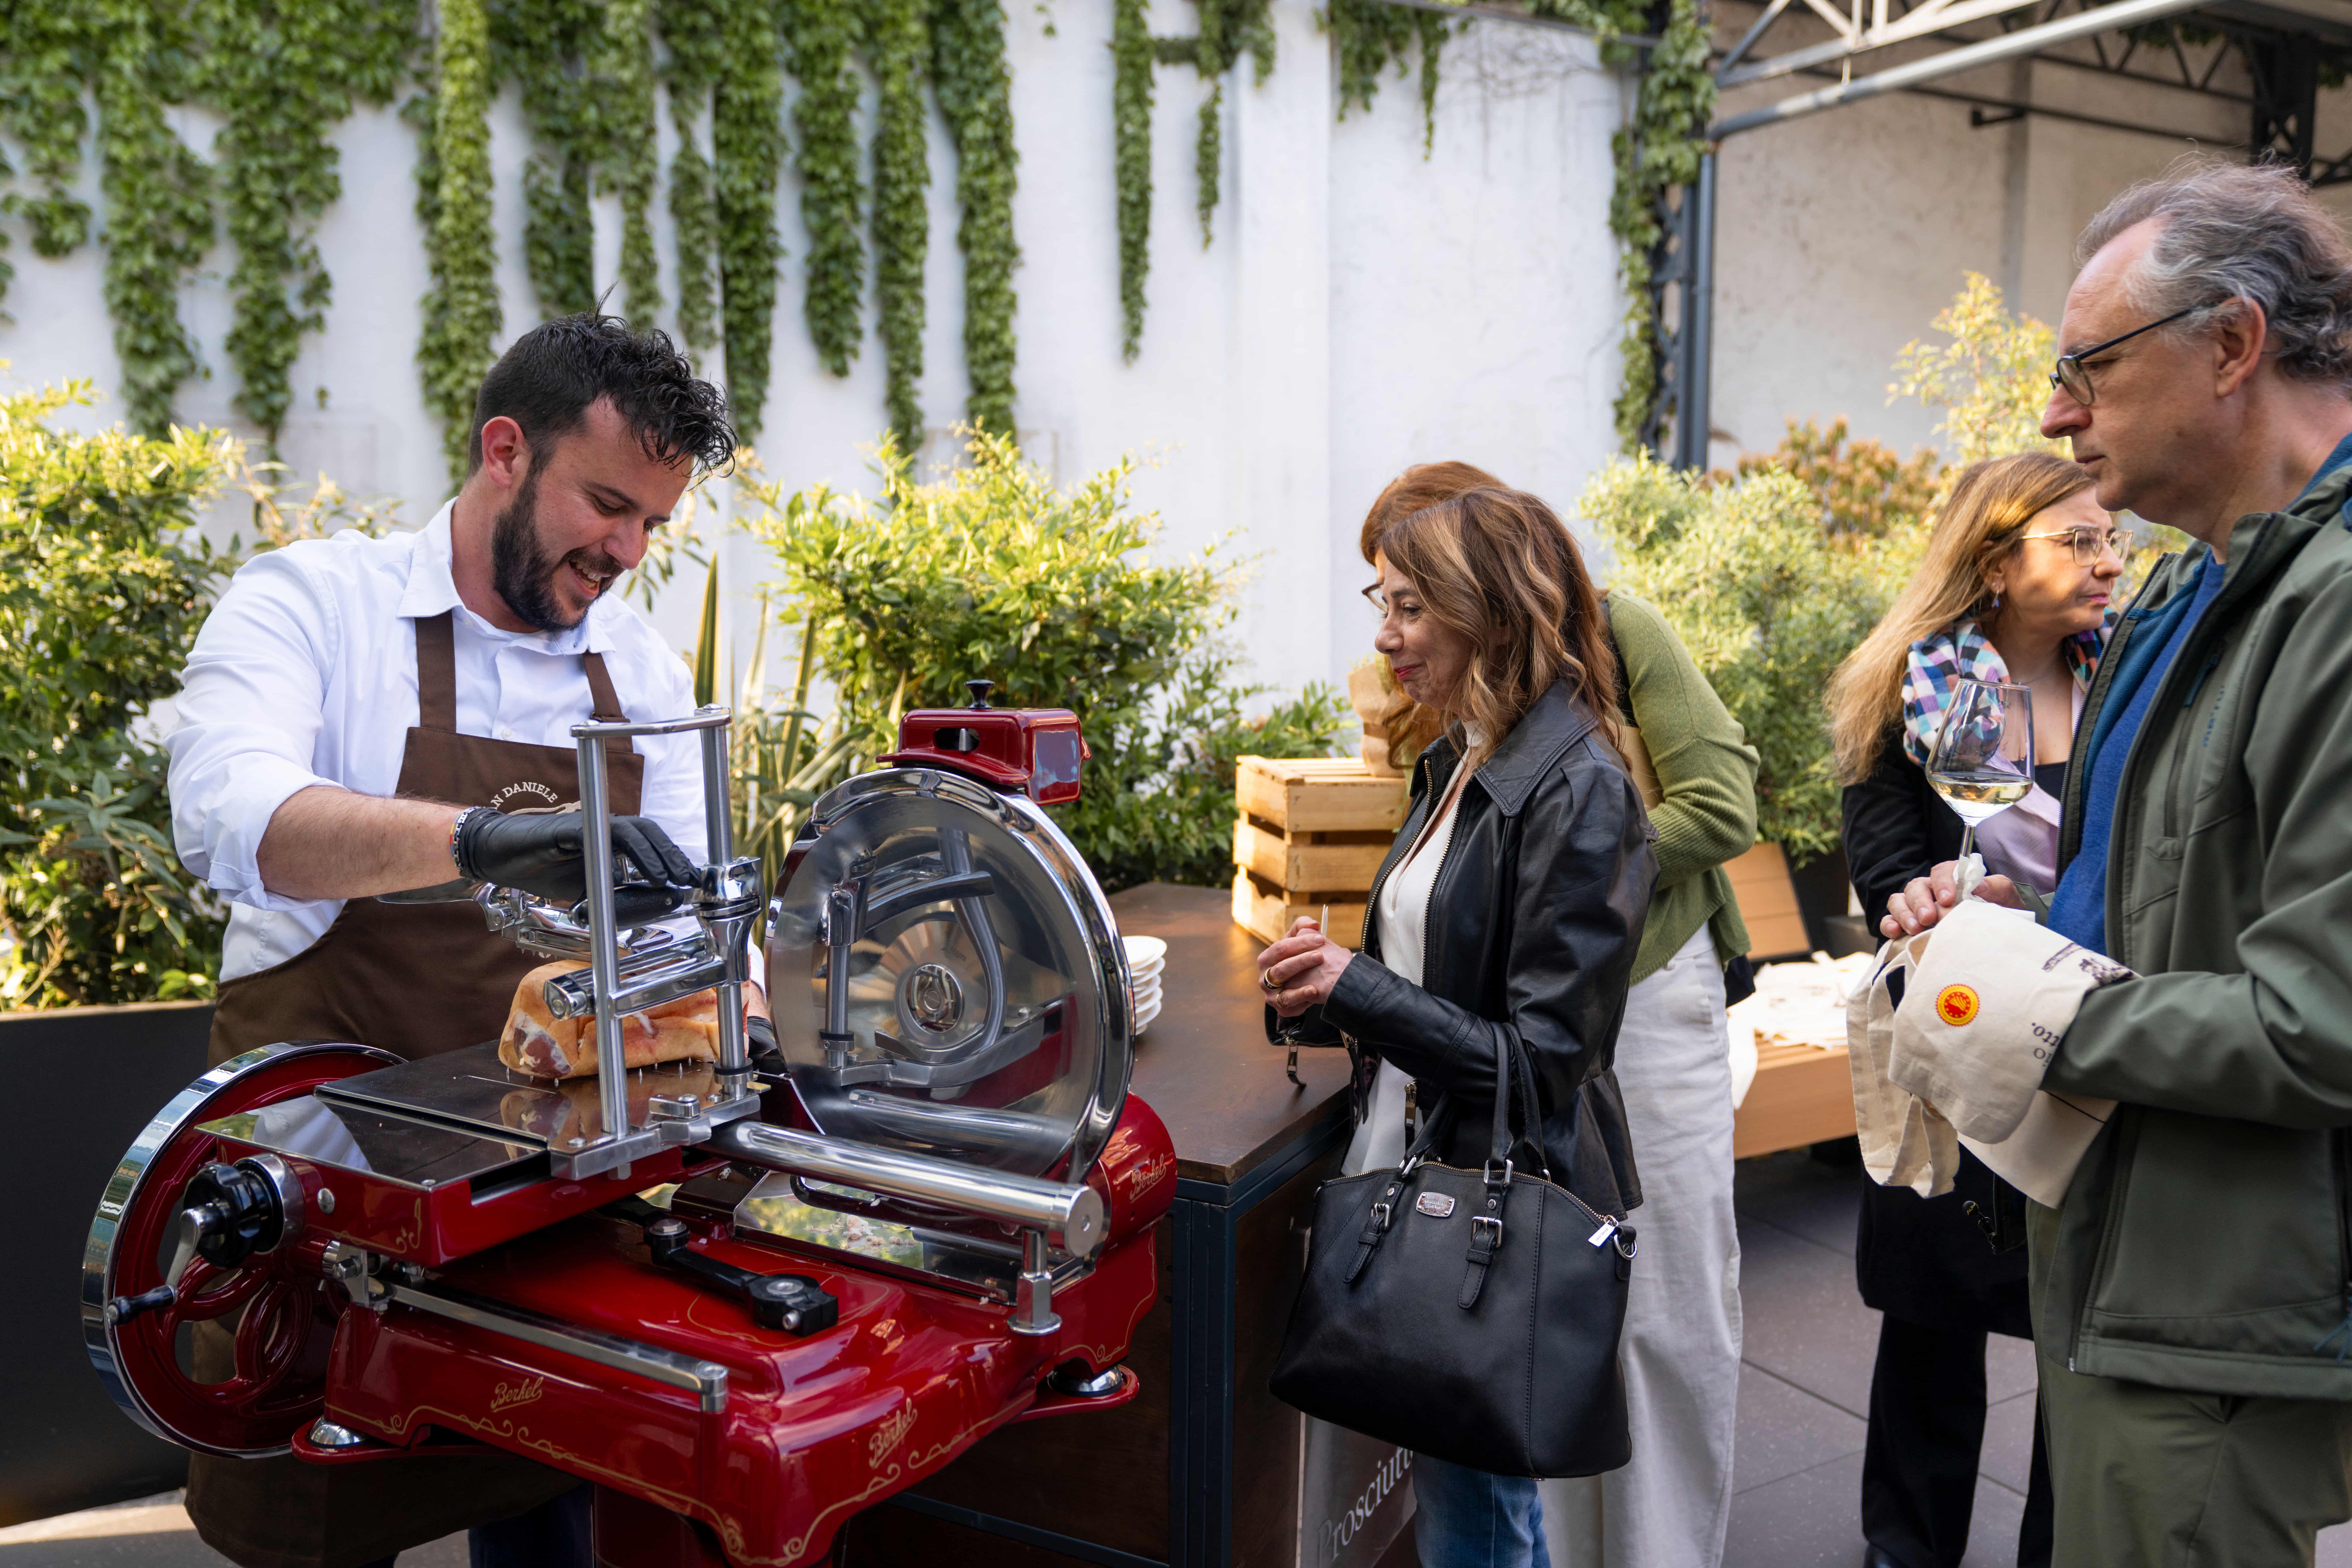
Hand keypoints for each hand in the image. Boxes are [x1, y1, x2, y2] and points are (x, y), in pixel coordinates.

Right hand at [455, 809, 698, 903]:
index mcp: (612, 841)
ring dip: (660, 855)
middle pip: (652, 833)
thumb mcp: (589, 892)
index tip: (693, 881)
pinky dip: (634, 852)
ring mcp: (592, 824)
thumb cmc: (546, 870)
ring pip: (638, 830)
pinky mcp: (576, 827)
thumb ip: (619, 897)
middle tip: (693, 880)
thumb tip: (655, 904)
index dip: (674, 859)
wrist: (502, 857)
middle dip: (675, 856)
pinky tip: (646, 872)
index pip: (652, 843)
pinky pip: (611, 834)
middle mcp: (606, 828)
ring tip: (675, 878)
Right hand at [1256, 916, 1351, 1018]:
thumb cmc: (1295, 957)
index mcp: (1267, 958)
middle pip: (1281, 969)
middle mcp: (1265, 977)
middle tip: (1320, 956)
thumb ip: (1302, 927)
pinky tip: (1314, 994)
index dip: (1301, 943)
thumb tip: (1313, 924)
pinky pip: (1290, 1006)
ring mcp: (1271, 995)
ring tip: (1316, 984)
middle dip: (1302, 962)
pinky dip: (1301, 1001)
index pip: (1281, 948)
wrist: (1294, 983)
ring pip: (1284, 991)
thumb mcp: (1296, 940)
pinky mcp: (1280, 1008)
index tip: (1321, 939)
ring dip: (1300, 987)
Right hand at [1880, 859, 2023, 936]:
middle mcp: (1931, 891)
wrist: (1996, 936)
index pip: (1942, 872)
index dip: (1942, 883)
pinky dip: (1889, 924)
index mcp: (1953, 880)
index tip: (1948, 899)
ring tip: (1915, 928)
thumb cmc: (1998, 912)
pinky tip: (1895, 932)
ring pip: (1899, 901)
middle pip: (1916, 887)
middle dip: (1920, 901)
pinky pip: (1889, 920)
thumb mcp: (2006, 897)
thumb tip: (1979, 886)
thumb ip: (1996, 887)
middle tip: (1928, 917)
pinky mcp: (1906, 926)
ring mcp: (1916, 908)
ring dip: (1904, 913)